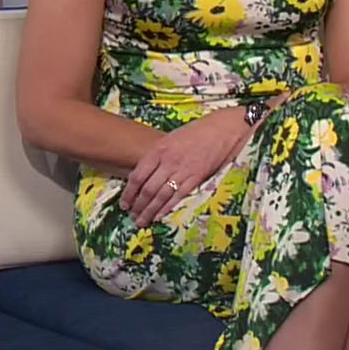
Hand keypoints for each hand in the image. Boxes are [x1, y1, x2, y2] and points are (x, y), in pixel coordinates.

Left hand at [125, 107, 252, 228]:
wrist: (224, 128)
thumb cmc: (198, 130)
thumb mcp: (172, 138)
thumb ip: (159, 155)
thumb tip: (147, 173)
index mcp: (159, 150)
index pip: (137, 176)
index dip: (129, 193)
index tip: (124, 203)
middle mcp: (168, 162)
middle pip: (148, 189)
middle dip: (138, 205)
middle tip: (132, 217)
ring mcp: (183, 171)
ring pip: (161, 195)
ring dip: (150, 210)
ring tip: (142, 221)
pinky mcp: (198, 177)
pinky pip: (179, 196)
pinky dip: (167, 207)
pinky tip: (159, 216)